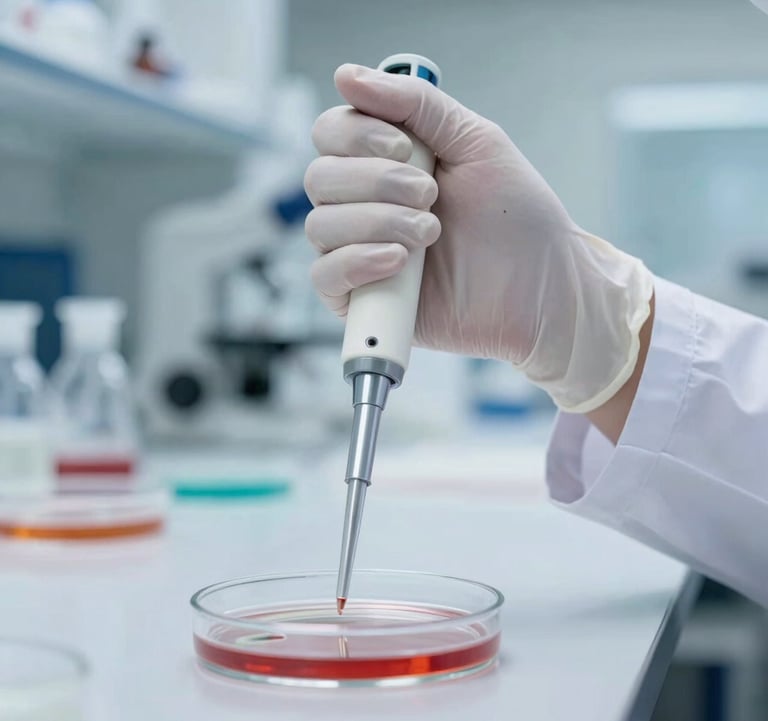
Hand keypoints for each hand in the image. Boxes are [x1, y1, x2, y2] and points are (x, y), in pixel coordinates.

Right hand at [304, 64, 652, 412]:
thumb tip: (345, 75)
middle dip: (377, 181)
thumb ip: (415, 104)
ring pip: (320, 225)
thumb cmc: (515, 218)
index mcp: (386, 163)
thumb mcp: (474, 142)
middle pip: (319, 177)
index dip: (357, 134)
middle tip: (430, 195)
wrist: (540, 288)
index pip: (331, 133)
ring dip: (377, 222)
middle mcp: (365, 205)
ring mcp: (360, 253)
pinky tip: (399, 263)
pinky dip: (357, 262)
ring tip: (430, 234)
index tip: (406, 147)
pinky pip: (325, 276)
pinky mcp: (362, 301)